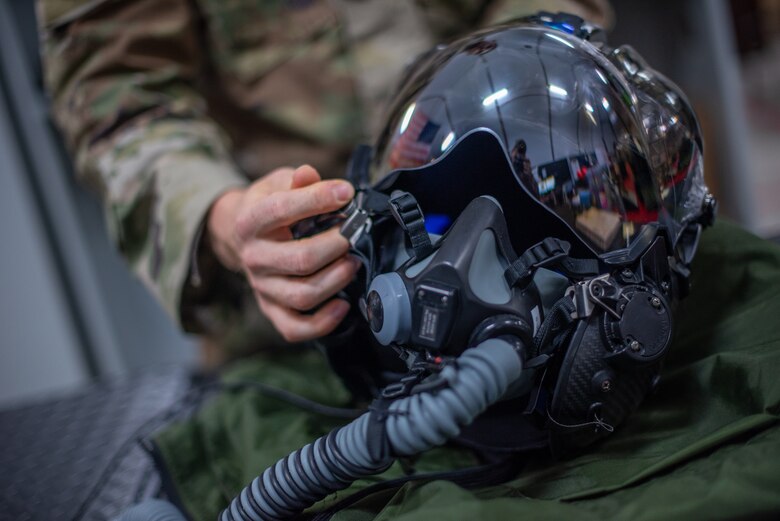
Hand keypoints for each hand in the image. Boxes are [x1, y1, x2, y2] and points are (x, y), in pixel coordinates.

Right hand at [207, 165, 358, 341]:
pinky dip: (324, 321)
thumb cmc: (268, 205)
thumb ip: (295, 180)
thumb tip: (309, 174)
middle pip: (301, 259)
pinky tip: (343, 304)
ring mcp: (262, 287)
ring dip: (337, 280)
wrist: (241, 235)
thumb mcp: (277, 184)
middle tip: (354, 234)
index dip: (319, 199)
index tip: (346, 192)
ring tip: (353, 262)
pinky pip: (295, 328)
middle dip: (336, 246)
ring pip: (303, 295)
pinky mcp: (271, 309)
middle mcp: (253, 258)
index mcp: (250, 222)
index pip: (283, 210)